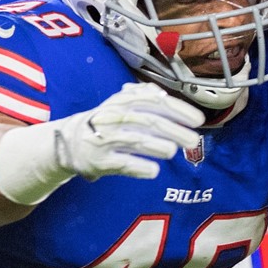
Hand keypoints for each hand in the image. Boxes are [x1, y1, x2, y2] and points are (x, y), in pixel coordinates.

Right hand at [54, 82, 204, 179]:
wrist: (69, 141)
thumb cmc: (106, 121)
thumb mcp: (121, 102)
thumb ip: (144, 96)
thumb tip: (168, 96)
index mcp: (122, 101)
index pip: (154, 101)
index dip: (178, 109)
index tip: (198, 120)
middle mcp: (114, 117)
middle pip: (149, 122)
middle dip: (174, 131)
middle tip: (193, 140)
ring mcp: (105, 139)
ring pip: (136, 141)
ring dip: (158, 146)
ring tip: (173, 152)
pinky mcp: (99, 160)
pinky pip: (123, 163)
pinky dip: (140, 167)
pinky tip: (154, 171)